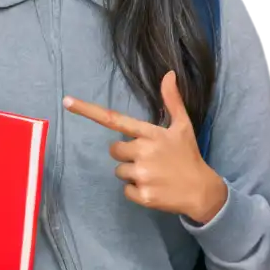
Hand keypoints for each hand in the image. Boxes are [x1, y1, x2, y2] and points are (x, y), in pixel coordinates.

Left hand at [63, 71, 227, 224]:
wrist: (202, 191)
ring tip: (154, 174)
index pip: (114, 120)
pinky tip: (154, 187)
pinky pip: (125, 191)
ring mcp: (142, 174)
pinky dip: (136, 191)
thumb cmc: (188, 155)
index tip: (67, 101)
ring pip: (119, 171)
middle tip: (149, 158)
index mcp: (150, 133)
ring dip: (132, 173)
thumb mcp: (182, 126)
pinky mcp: (142, 195)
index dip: (88, 110)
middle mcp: (143, 152)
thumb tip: (169, 74)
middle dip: (127, 154)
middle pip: (114, 150)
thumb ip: (172, 100)